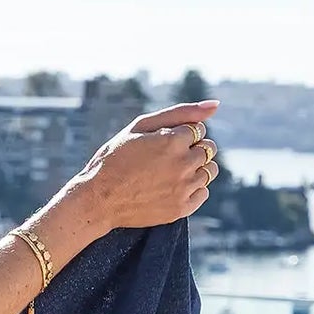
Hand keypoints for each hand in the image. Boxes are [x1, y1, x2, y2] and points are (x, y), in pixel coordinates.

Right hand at [75, 98, 220, 230]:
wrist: (97, 200)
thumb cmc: (114, 159)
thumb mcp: (140, 127)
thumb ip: (180, 113)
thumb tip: (216, 105)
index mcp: (173, 140)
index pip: (198, 129)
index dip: (179, 135)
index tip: (160, 144)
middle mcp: (183, 164)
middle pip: (208, 148)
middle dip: (191, 149)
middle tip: (164, 159)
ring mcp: (184, 188)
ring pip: (210, 171)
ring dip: (194, 169)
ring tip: (169, 174)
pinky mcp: (182, 208)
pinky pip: (203, 193)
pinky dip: (192, 189)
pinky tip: (170, 189)